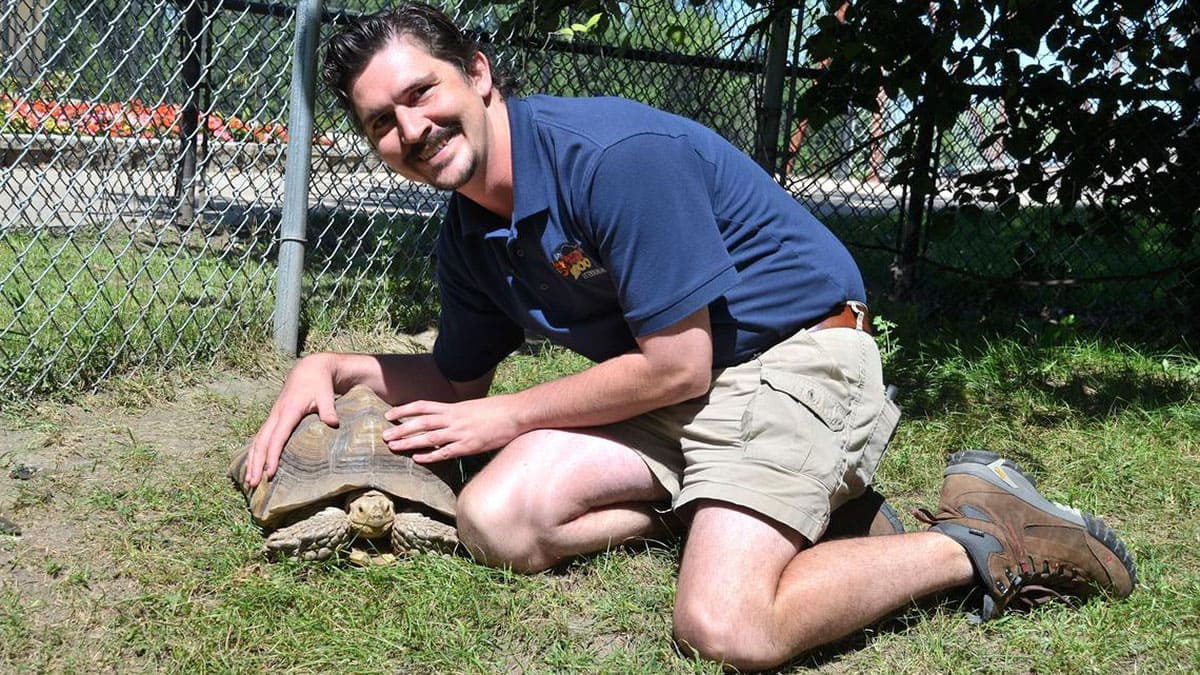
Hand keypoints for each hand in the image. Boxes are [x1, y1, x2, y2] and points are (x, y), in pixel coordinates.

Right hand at [244, 354, 339, 486]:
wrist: (309, 369)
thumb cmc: (319, 384)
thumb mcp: (326, 394)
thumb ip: (328, 409)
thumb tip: (332, 423)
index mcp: (288, 411)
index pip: (277, 437)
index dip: (273, 455)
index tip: (270, 472)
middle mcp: (276, 415)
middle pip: (261, 442)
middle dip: (256, 463)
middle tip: (254, 484)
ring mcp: (273, 417)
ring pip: (257, 441)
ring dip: (252, 461)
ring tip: (249, 481)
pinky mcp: (273, 419)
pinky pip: (260, 438)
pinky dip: (254, 453)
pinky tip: (251, 466)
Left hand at [382, 396, 521, 462]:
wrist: (516, 413)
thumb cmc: (497, 410)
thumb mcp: (473, 407)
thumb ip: (457, 414)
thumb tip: (445, 419)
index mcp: (453, 408)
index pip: (422, 407)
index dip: (404, 411)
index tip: (388, 415)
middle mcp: (453, 419)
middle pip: (420, 423)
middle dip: (400, 429)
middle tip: (384, 436)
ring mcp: (460, 433)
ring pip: (429, 437)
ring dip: (409, 442)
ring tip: (393, 447)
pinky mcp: (469, 446)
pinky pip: (445, 452)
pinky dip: (430, 456)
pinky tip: (417, 459)